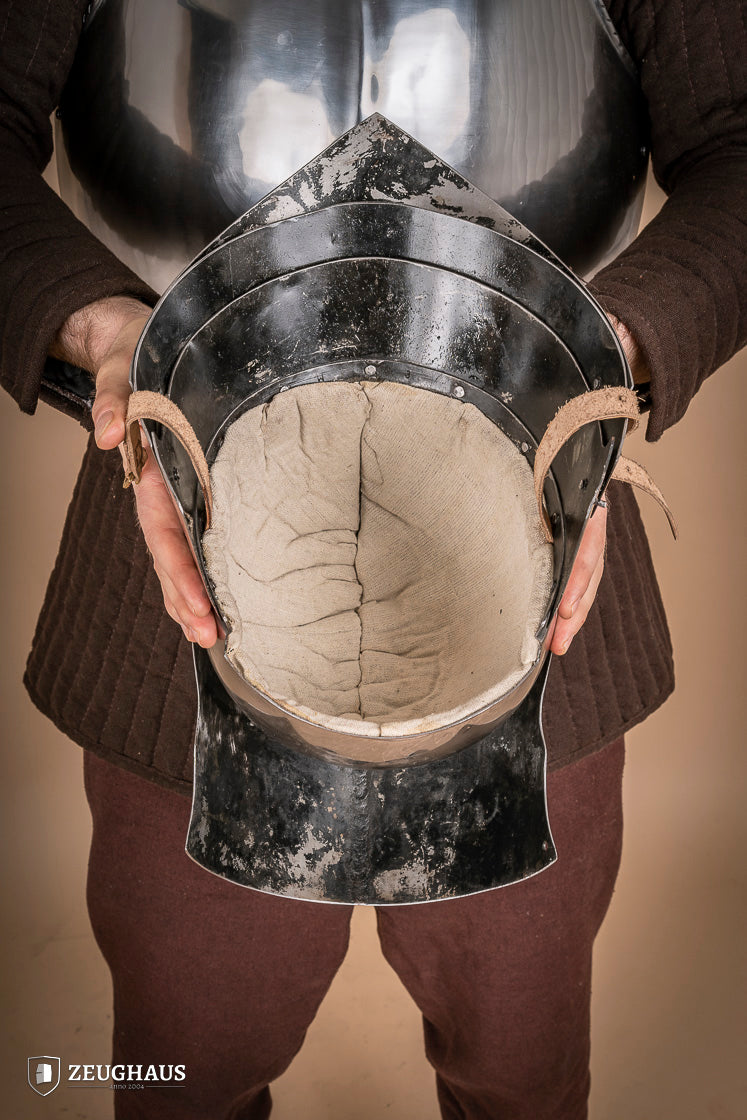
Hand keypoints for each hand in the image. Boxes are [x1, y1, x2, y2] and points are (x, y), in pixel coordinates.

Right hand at [52, 297, 216, 647]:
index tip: (199, 609)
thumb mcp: (120, 375)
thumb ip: (111, 402)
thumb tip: (105, 434)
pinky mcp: (195, 493)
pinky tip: (220, 598)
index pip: (165, 535)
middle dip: (188, 601)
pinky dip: (205, 572)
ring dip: (194, 597)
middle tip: (212, 637)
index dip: (181, 574)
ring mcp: (178, 498)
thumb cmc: (134, 363)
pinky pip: (198, 538)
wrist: (137, 349)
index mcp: (150, 477)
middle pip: (173, 559)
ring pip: (182, 558)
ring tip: (213, 635)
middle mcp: (163, 495)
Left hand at [548, 313, 646, 655]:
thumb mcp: (585, 378)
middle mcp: (577, 491)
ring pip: (572, 561)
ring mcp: (563, 499)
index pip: (588, 536)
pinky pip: (553, 545)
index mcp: (584, 473)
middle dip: (572, 605)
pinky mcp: (543, 499)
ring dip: (566, 602)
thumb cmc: (579, 368)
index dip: (578, 578)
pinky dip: (553, 578)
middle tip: (554, 643)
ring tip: (552, 641)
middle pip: (582, 561)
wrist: (583, 357)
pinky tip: (541, 606)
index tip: (561, 615)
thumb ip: (593, 379)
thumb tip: (610, 345)